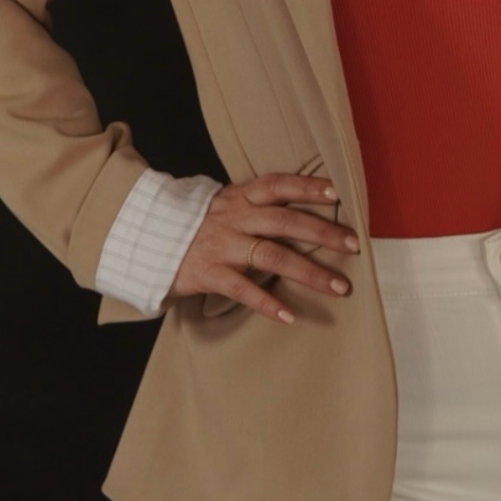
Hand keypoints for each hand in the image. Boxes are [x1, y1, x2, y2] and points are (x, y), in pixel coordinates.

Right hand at [168, 172, 359, 322]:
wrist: (146, 240)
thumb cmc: (197, 225)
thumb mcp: (225, 204)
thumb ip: (257, 205)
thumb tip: (303, 206)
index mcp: (240, 197)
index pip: (278, 184)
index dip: (308, 187)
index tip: (338, 194)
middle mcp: (234, 217)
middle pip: (285, 221)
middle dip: (323, 233)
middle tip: (355, 245)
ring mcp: (221, 245)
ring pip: (272, 256)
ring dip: (309, 273)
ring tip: (339, 288)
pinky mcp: (208, 273)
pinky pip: (242, 289)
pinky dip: (267, 303)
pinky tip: (289, 315)